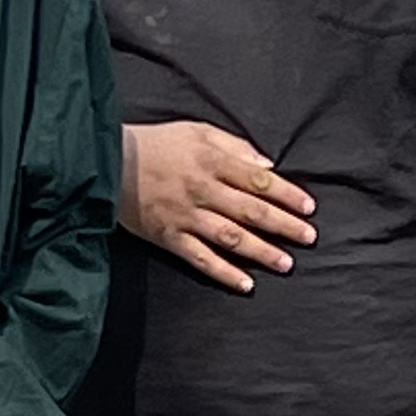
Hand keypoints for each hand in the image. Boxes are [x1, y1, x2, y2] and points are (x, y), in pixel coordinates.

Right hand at [119, 120, 314, 292]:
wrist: (106, 163)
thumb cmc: (155, 144)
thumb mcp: (197, 131)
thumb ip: (234, 147)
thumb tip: (267, 167)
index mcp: (211, 162)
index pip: (259, 181)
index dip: (287, 195)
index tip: (308, 208)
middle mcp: (202, 190)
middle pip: (251, 211)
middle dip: (284, 226)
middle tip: (309, 237)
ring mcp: (185, 217)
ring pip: (231, 237)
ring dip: (261, 252)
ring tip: (286, 263)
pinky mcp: (168, 237)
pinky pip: (200, 258)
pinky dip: (224, 272)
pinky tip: (245, 284)